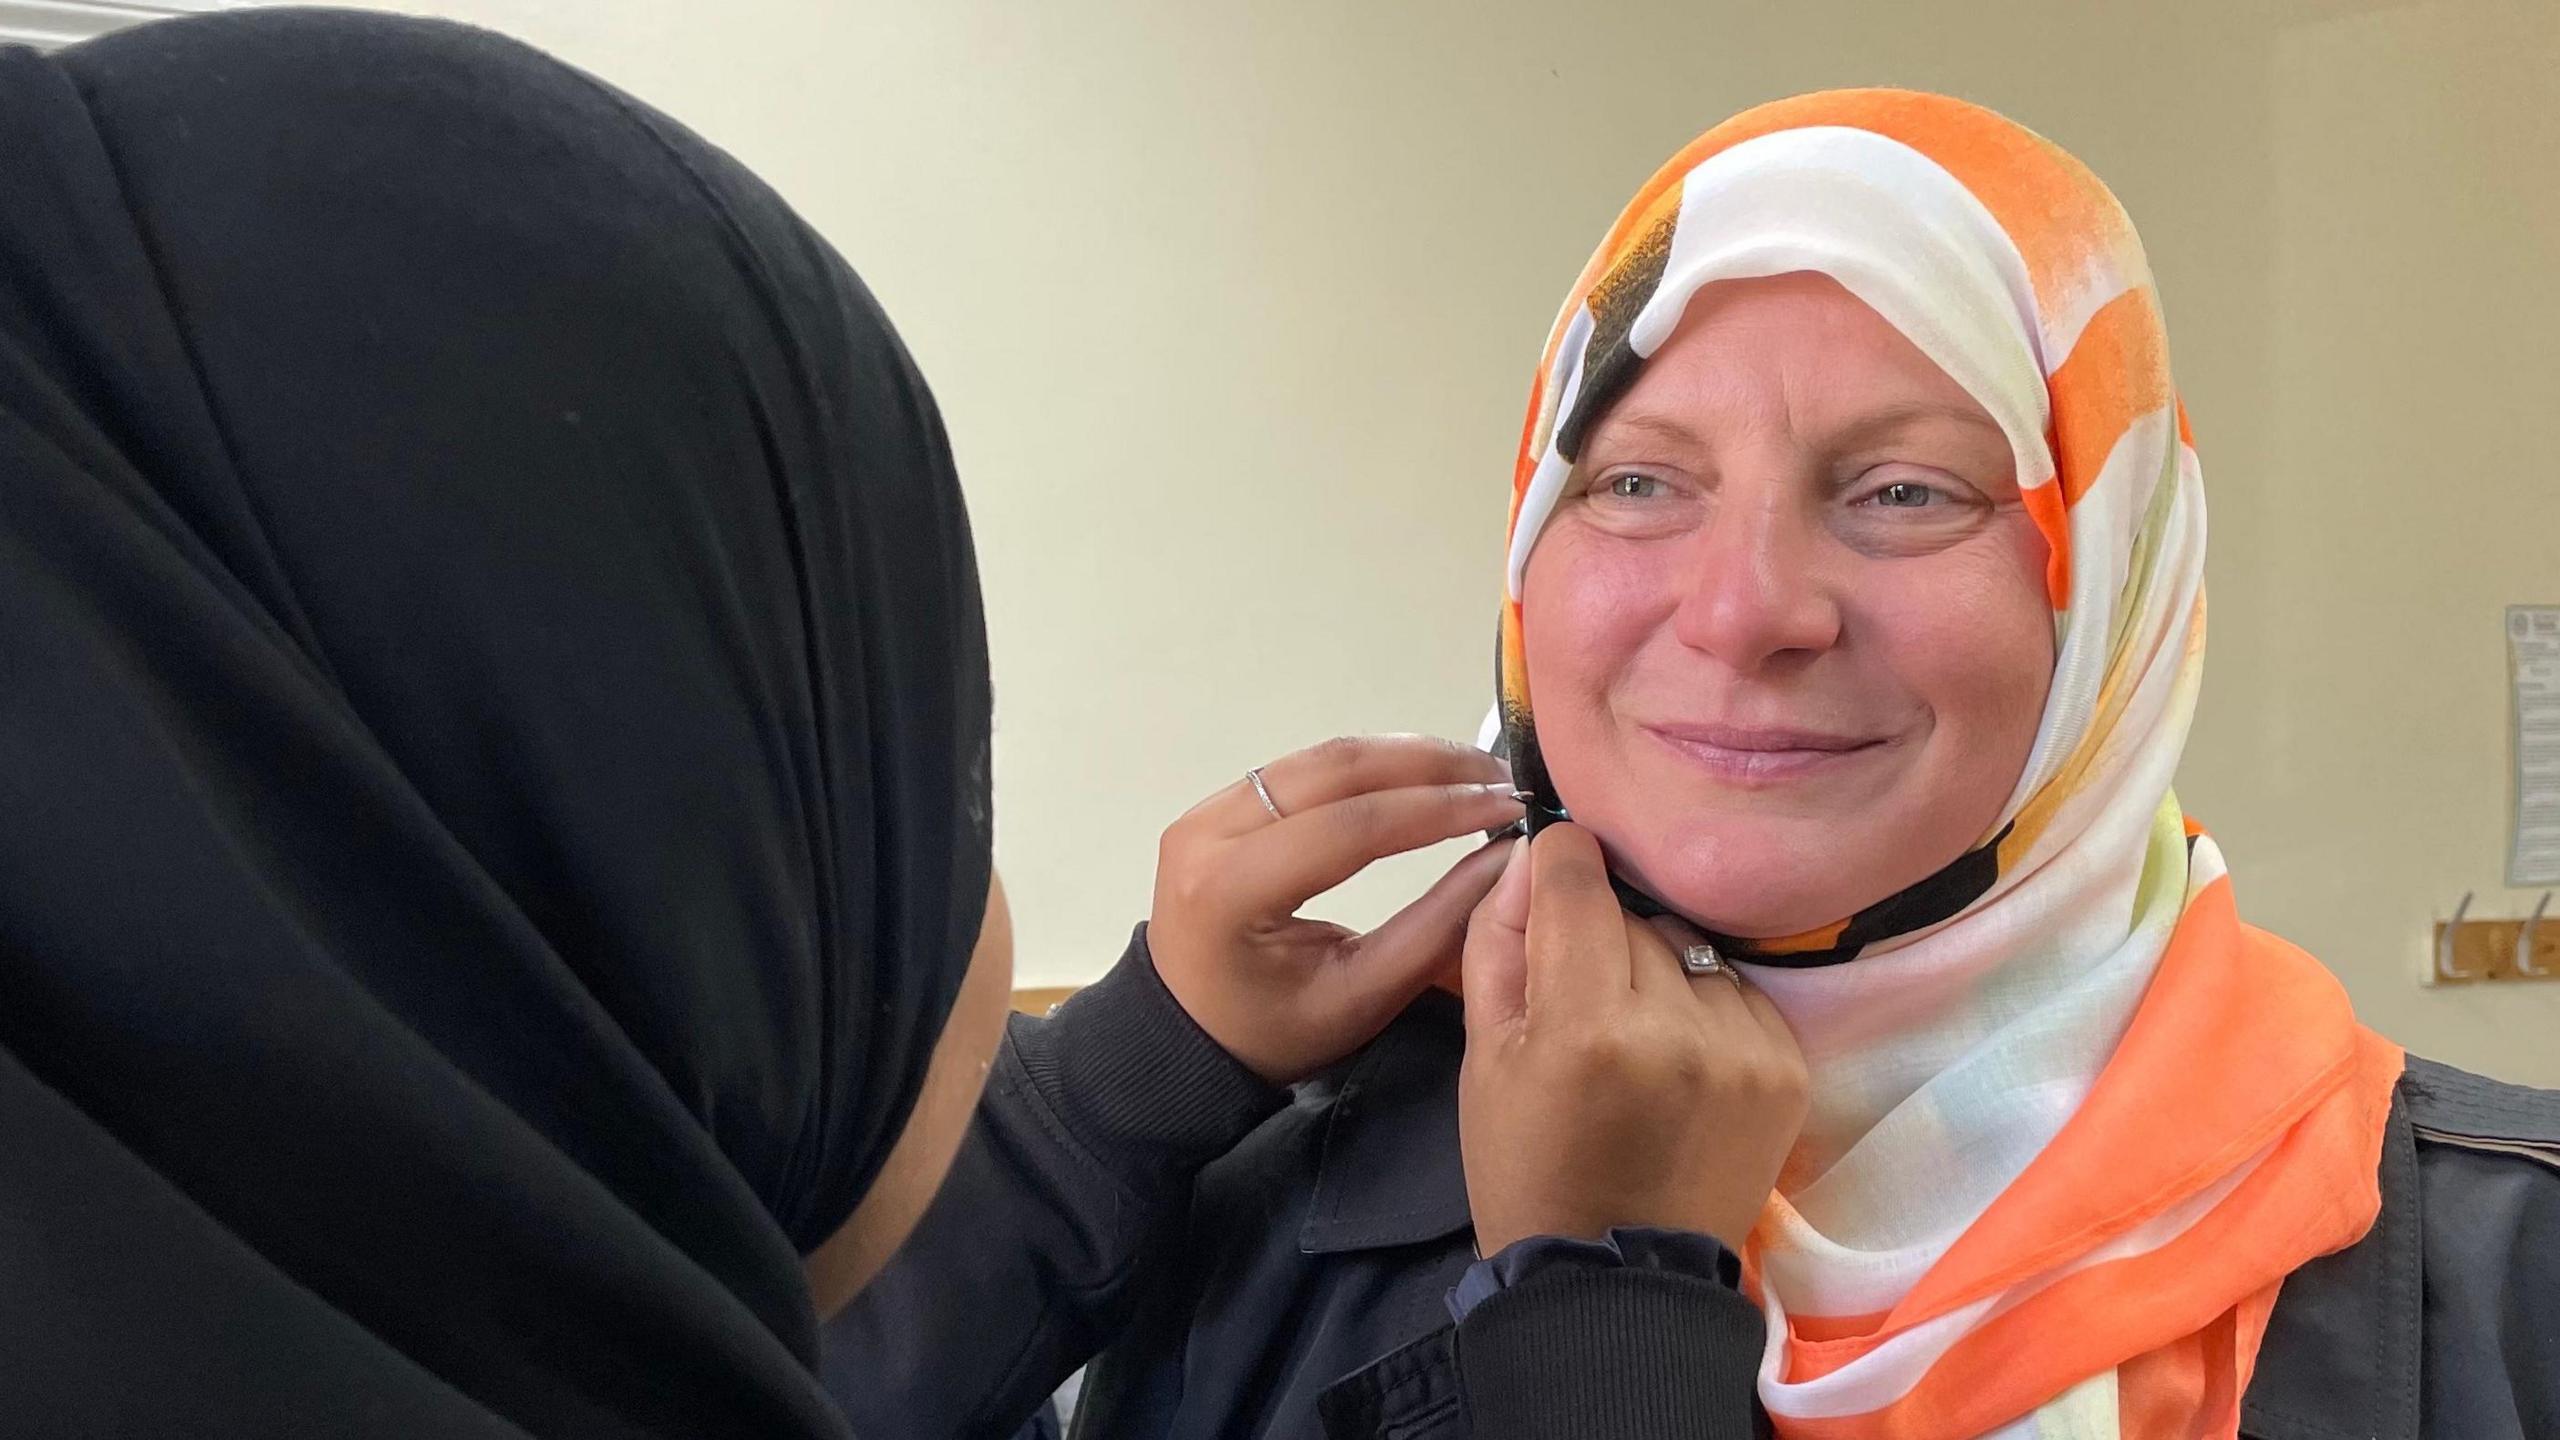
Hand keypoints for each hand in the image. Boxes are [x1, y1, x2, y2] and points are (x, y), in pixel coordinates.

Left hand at [1149, 735, 1525, 1085]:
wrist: (1188, 1037)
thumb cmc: (1275, 1033)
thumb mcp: (1363, 997)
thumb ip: (1438, 926)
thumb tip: (1510, 856)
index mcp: (1227, 891)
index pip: (1348, 827)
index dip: (1436, 809)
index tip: (1506, 805)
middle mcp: (1206, 833)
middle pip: (1334, 770)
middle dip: (1429, 766)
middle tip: (1503, 777)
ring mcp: (1207, 810)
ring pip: (1323, 756)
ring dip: (1406, 757)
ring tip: (1477, 773)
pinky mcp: (1221, 802)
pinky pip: (1307, 767)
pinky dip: (1374, 766)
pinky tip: (1426, 776)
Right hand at [1458, 823, 1805, 1254]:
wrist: (1616, 1282)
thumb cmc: (1528, 1169)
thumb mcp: (1483, 1060)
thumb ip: (1497, 945)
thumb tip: (1526, 858)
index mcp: (1586, 1027)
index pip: (1580, 881)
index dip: (1559, 862)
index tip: (1553, 867)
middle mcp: (1674, 1026)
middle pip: (1634, 914)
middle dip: (1601, 936)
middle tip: (1580, 994)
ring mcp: (1742, 1047)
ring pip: (1689, 946)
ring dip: (1658, 970)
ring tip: (1635, 1031)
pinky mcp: (1787, 1068)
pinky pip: (1738, 990)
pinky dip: (1706, 1008)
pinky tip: (1680, 1056)